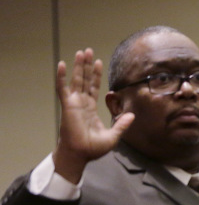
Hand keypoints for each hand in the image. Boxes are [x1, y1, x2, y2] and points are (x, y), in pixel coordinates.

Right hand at [52, 48, 133, 182]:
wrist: (80, 154)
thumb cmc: (93, 148)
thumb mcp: (113, 136)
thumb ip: (122, 125)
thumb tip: (132, 115)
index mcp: (90, 109)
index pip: (94, 88)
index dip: (96, 75)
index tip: (98, 62)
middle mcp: (82, 103)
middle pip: (84, 80)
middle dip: (87, 65)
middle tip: (88, 50)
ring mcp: (74, 103)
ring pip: (76, 80)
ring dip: (78, 66)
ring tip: (81, 52)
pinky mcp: (68, 105)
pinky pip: (63, 88)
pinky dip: (61, 76)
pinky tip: (61, 64)